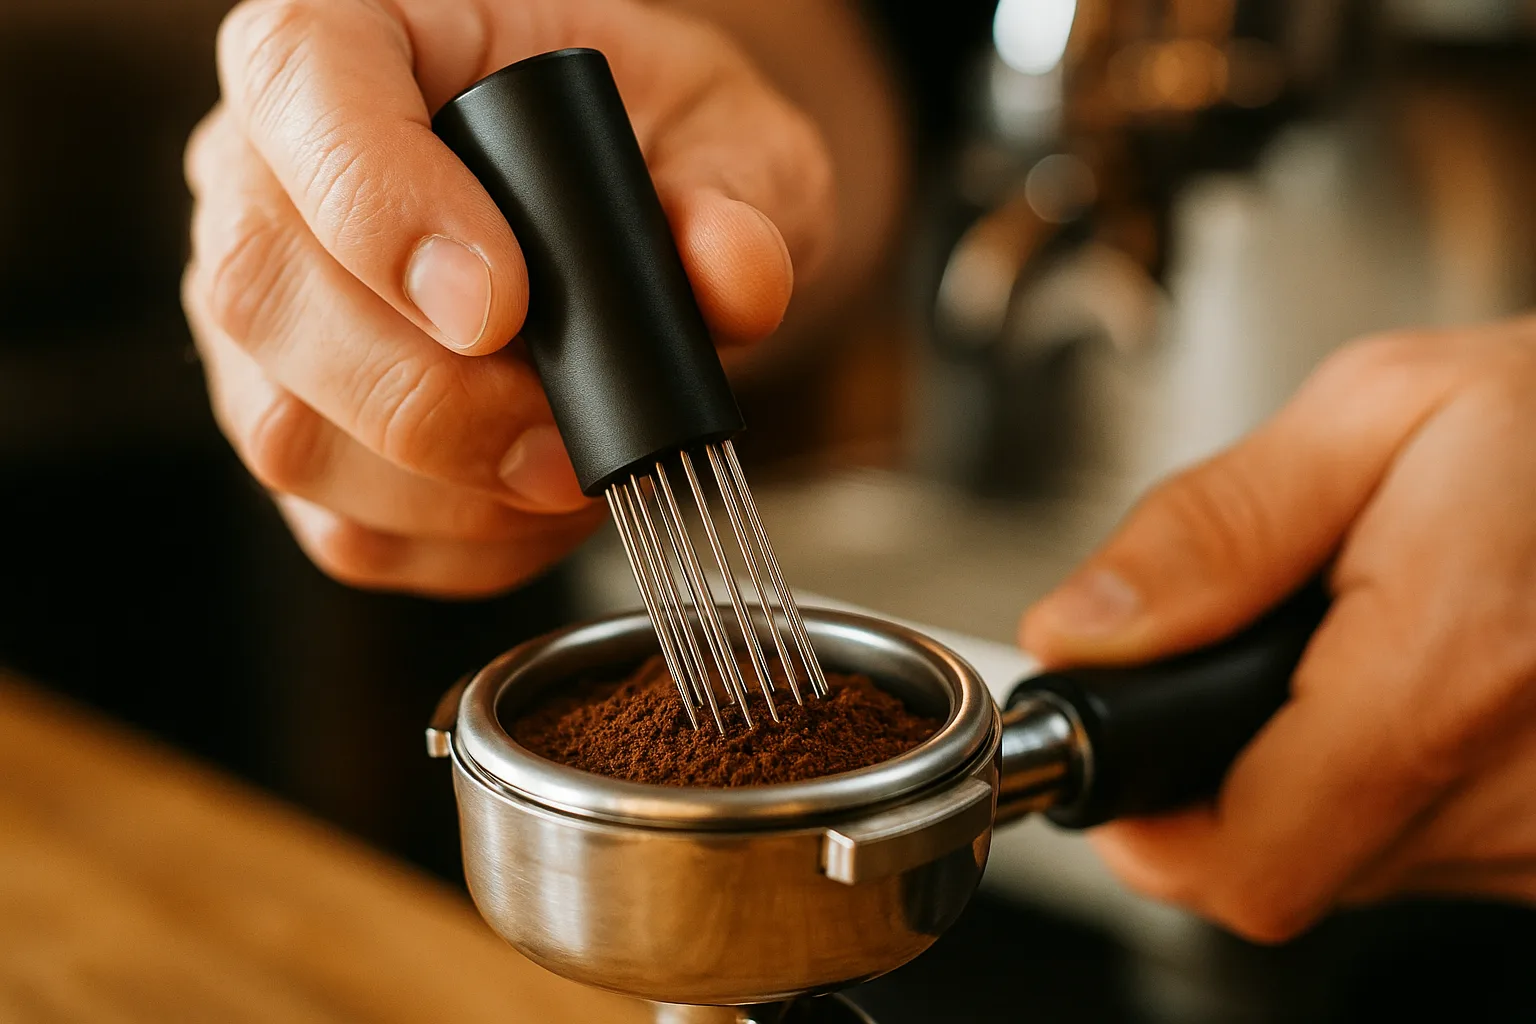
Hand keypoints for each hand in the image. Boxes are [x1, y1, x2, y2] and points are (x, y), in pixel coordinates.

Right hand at [184, 0, 833, 596]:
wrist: (645, 218)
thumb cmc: (657, 145)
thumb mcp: (729, 134)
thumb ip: (737, 193)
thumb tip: (734, 275)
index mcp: (356, 37)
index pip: (304, 80)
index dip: (381, 205)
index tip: (499, 307)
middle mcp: (269, 171)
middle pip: (267, 292)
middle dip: (432, 402)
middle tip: (567, 444)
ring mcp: (266, 317)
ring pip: (288, 433)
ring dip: (451, 493)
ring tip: (577, 474)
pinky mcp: (301, 431)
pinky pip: (345, 527)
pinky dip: (462, 546)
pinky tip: (543, 509)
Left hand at [1022, 318, 1535, 941]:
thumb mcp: (1372, 409)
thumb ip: (1212, 528)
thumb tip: (1081, 631)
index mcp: (1452, 669)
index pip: (1246, 862)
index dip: (1148, 820)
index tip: (1121, 742)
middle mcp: (1516, 787)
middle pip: (1280, 868)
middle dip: (1213, 775)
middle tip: (1233, 658)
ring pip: (1342, 864)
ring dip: (1298, 774)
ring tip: (1338, 652)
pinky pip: (1417, 847)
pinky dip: (1376, 779)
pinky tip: (1405, 686)